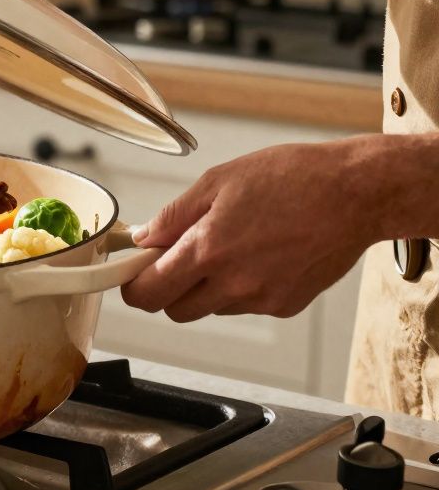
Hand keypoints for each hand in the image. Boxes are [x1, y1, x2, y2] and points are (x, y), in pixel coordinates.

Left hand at [121, 140, 378, 322]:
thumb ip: (174, 216)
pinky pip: (245, 305)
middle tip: (177, 257)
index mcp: (209, 250)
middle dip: (167, 289)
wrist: (357, 193)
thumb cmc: (294, 178)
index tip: (131, 275)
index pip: (149, 294)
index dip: (133, 287)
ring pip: (211, 308)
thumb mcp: (218, 182)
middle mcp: (234, 283)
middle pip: (175, 310)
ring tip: (230, 245)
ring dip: (206, 287)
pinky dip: (240, 287)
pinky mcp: (285, 306)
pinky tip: (259, 254)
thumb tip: (144, 238)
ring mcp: (262, 299)